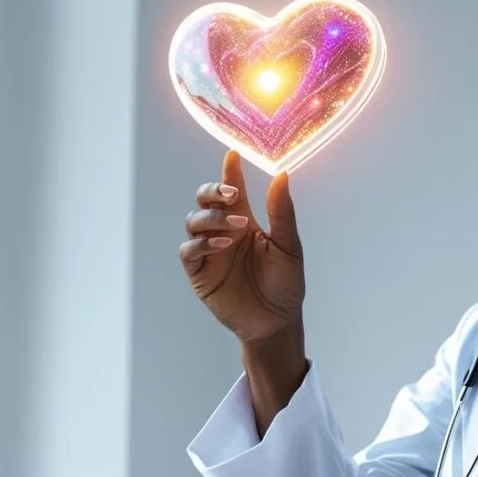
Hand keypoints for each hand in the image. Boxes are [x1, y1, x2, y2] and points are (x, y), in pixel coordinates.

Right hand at [179, 150, 305, 343]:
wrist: (277, 321)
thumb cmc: (285, 283)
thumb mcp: (289, 246)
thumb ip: (282, 212)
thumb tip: (282, 175)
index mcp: (245, 221)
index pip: (233, 190)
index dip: (230, 171)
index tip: (233, 155)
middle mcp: (224, 231)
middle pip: (205, 200)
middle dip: (213, 191)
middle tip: (233, 193)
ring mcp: (209, 251)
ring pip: (194, 221)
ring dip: (212, 217)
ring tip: (237, 226)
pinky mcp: (199, 272)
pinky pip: (189, 250)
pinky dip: (202, 243)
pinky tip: (223, 244)